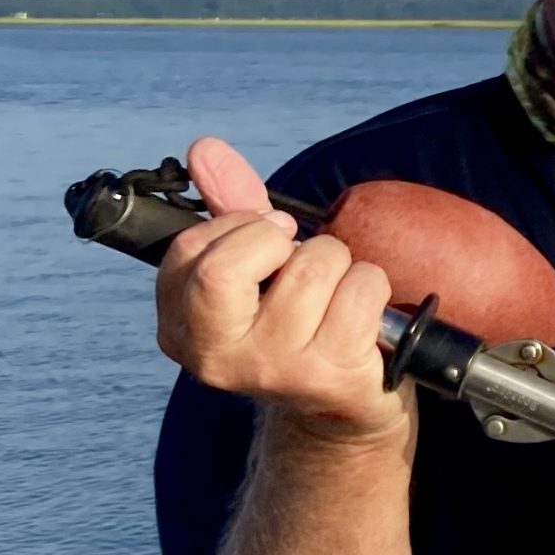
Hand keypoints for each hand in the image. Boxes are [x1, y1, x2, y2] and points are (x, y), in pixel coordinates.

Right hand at [154, 137, 410, 443]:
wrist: (343, 406)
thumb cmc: (297, 324)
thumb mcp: (256, 266)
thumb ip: (228, 207)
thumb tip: (204, 148)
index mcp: (181, 328)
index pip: (191, 251)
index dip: (239, 227)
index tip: (268, 236)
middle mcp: (215, 356)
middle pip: (228, 266)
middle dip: (280, 242)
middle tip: (298, 259)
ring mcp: (272, 368)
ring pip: (312, 267)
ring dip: (339, 263)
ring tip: (335, 294)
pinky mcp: (330, 374)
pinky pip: (361, 290)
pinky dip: (373, 286)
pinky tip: (364, 316)